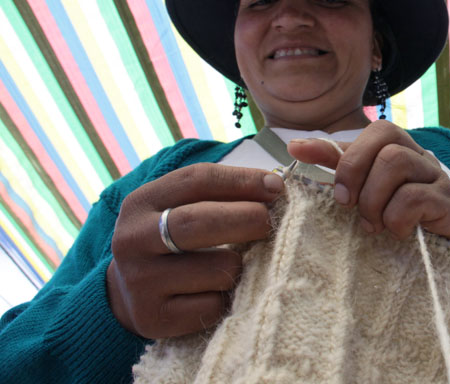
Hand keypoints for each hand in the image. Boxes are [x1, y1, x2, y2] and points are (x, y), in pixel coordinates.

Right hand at [106, 163, 283, 338]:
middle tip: (269, 222)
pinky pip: (212, 306)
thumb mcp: (180, 208)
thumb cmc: (170, 241)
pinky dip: (226, 299)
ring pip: (217, 269)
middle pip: (198, 222)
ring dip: (239, 267)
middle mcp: (134, 239)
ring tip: (232, 266)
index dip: (242, 180)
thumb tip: (273, 188)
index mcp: (142, 202)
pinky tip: (217, 293)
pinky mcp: (153, 317)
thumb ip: (220, 195)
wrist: (126, 295)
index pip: (196, 180)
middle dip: (245, 218)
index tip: (276, 186)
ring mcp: (141, 281)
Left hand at [288, 120, 449, 248]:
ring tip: (372, 226)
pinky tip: (397, 233)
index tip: (319, 175)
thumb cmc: (391, 229)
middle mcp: (423, 160)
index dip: (345, 150)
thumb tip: (294, 146)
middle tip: (347, 205)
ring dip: (374, 198)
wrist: (432, 272)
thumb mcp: (359, 196)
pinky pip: (414, 196)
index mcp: (402, 152)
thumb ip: (334, 170)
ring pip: (397, 162)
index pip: (377, 130)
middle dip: (355, 173)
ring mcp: (439, 181)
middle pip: (387, 140)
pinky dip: (396, 218)